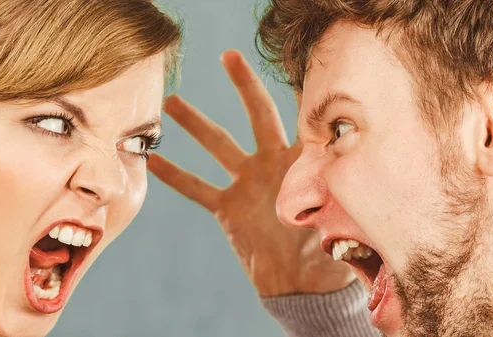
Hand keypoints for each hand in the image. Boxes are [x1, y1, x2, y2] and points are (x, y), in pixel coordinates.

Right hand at [147, 50, 354, 296]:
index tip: (294, 66)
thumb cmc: (327, 253)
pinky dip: (176, 177)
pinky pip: (197, 189)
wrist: (301, 287)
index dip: (302, 92)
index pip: (304, 118)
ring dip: (195, 124)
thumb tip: (340, 155)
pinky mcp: (228, 208)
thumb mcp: (337, 217)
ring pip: (218, 145)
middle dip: (244, 85)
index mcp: (304, 163)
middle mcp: (273, 165)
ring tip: (171, 103)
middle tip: (227, 57)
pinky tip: (152, 161)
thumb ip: (334, 185)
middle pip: (258, 114)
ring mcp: (248, 184)